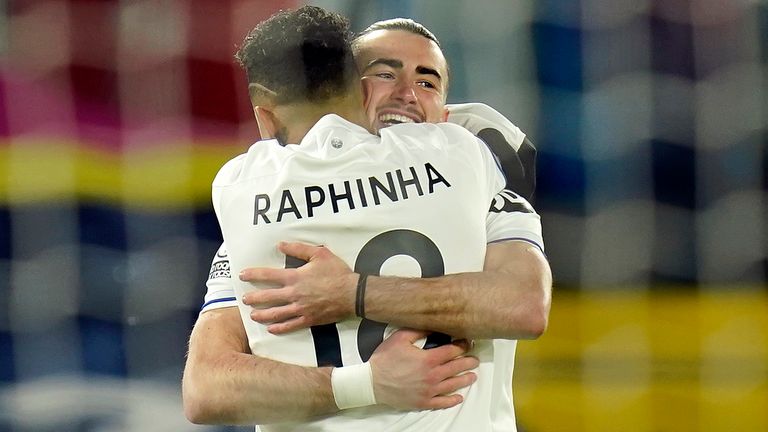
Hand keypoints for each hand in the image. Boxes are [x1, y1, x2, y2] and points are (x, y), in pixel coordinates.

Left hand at [240, 241, 356, 333]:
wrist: (352, 294)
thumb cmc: (337, 272)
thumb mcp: (319, 254)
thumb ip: (298, 249)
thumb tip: (280, 245)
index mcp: (295, 277)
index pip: (268, 275)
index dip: (254, 274)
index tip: (242, 275)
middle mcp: (294, 294)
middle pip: (268, 297)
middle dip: (253, 298)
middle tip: (244, 299)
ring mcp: (300, 309)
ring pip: (276, 313)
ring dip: (262, 314)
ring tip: (253, 315)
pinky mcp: (309, 319)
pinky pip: (290, 325)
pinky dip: (279, 328)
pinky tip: (271, 329)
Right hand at [370, 329, 477, 409]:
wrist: (372, 382)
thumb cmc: (385, 360)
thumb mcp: (400, 338)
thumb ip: (418, 330)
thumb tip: (432, 324)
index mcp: (428, 359)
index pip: (452, 351)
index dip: (462, 346)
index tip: (467, 342)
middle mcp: (432, 376)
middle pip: (457, 368)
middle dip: (468, 362)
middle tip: (474, 359)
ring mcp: (429, 391)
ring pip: (453, 385)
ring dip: (465, 380)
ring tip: (472, 376)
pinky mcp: (423, 402)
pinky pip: (442, 403)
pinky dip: (452, 400)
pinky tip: (459, 397)